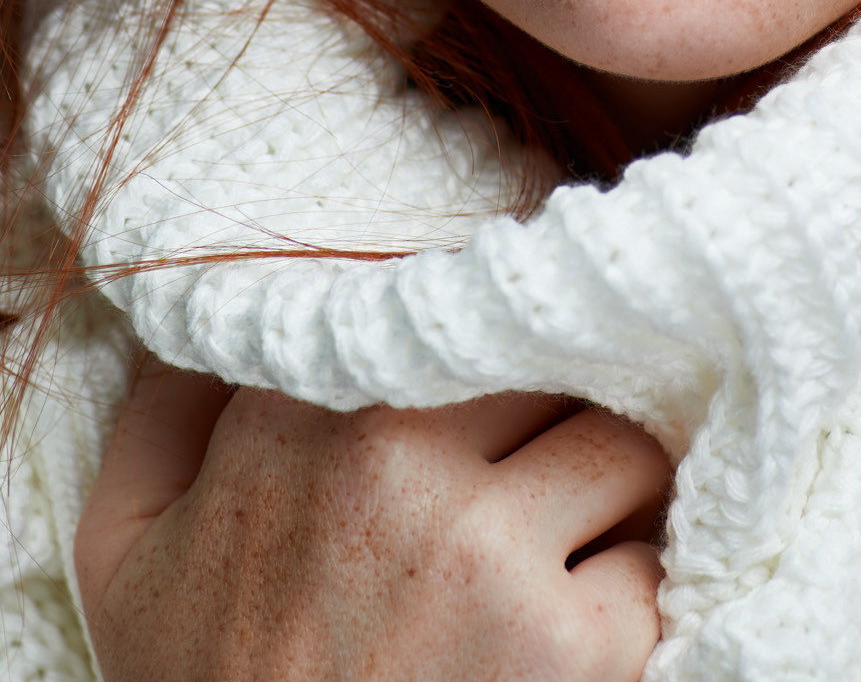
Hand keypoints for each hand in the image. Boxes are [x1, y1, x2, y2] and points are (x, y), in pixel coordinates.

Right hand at [76, 360, 668, 681]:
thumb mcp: (131, 546)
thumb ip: (170, 406)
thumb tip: (234, 302)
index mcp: (299, 410)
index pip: (447, 291)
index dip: (479, 336)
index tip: (484, 369)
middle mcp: (399, 454)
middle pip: (546, 361)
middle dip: (549, 411)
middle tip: (528, 469)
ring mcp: (491, 548)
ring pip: (621, 444)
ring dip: (606, 494)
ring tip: (561, 545)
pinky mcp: (573, 646)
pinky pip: (653, 560)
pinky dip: (631, 594)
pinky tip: (574, 630)